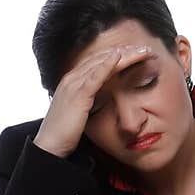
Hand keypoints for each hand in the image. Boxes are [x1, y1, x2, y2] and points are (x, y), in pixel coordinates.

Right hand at [32, 43, 153, 158]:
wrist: (49, 146)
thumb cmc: (65, 132)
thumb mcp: (80, 110)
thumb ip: (90, 100)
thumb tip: (104, 97)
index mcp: (73, 80)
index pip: (99, 61)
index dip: (119, 55)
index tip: (136, 53)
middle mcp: (72, 78)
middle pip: (102, 58)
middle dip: (125, 51)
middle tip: (145, 48)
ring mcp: (73, 85)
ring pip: (101, 63)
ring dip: (123, 55)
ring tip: (141, 50)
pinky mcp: (77, 95)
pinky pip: (94, 77)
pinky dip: (106, 65)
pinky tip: (118, 57)